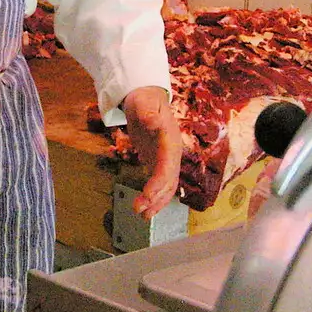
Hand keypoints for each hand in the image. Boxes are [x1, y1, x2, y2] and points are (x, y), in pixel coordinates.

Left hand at [121, 85, 181, 219]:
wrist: (146, 96)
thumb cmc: (144, 98)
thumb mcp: (144, 101)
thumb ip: (148, 112)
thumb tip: (153, 122)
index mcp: (170, 140)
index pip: (167, 165)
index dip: (159, 182)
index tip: (147, 196)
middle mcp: (172, 152)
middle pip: (169, 180)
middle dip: (156, 198)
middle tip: (139, 210)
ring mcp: (166, 158)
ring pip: (167, 186)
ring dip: (156, 202)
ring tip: (142, 215)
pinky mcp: (157, 161)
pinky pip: (159, 183)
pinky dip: (154, 197)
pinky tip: (144, 208)